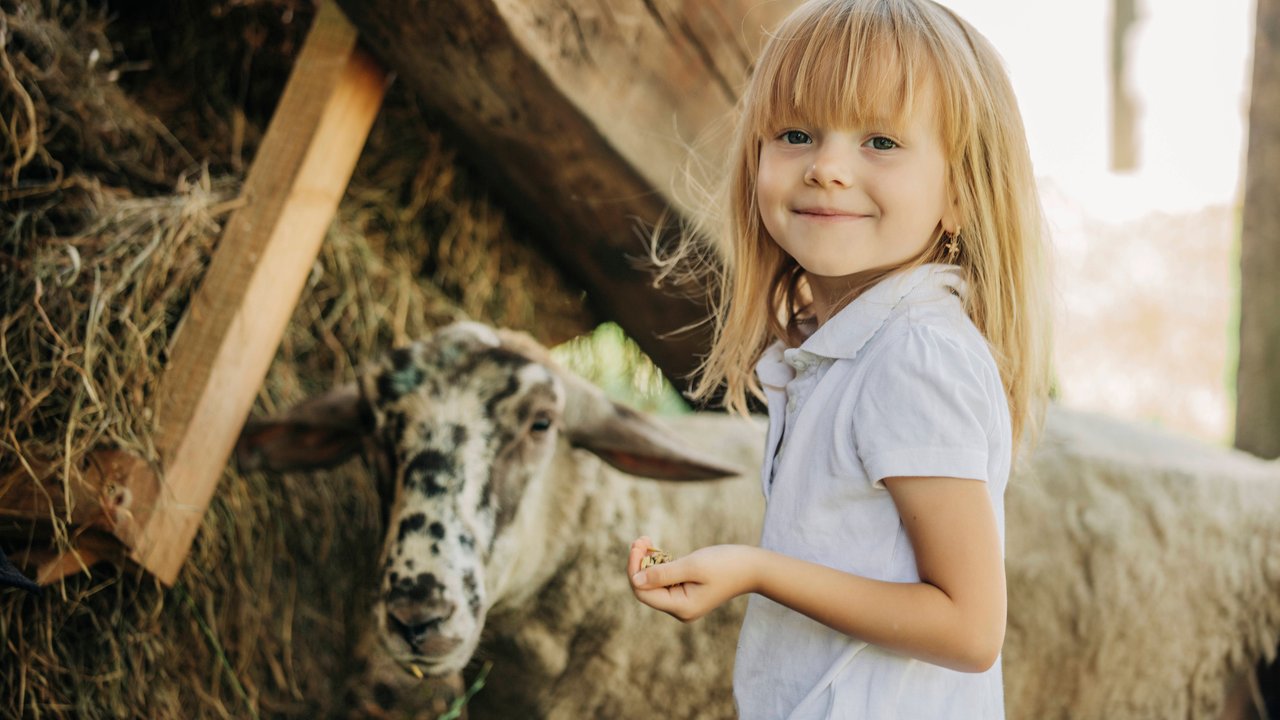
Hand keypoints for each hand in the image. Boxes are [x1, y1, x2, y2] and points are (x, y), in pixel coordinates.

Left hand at [626, 536, 760, 622]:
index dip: (635, 570)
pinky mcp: (687, 592)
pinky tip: (656, 549)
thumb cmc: (726, 564)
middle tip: (641, 539)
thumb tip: (636, 580)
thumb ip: (662, 574)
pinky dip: (658, 564)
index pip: (643, 593)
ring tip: (646, 540)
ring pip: (653, 583)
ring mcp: (684, 602)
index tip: (637, 545)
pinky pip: (665, 580)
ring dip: (647, 562)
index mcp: (681, 607)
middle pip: (646, 589)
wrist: (753, 567)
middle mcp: (680, 609)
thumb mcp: (692, 566)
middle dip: (639, 564)